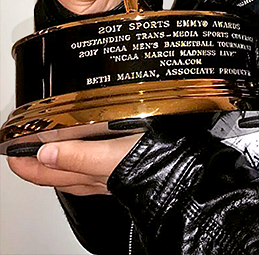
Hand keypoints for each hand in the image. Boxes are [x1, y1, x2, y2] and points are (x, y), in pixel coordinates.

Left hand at [7, 135, 141, 195]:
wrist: (186, 173)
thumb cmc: (153, 167)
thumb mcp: (110, 158)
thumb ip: (79, 155)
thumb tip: (45, 151)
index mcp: (89, 173)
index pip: (44, 172)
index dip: (24, 161)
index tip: (10, 147)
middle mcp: (97, 175)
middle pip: (56, 171)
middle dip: (35, 159)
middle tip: (21, 143)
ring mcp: (112, 170)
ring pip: (76, 165)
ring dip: (59, 154)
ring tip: (50, 138)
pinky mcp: (128, 160)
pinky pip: (98, 158)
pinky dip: (87, 148)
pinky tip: (96, 138)